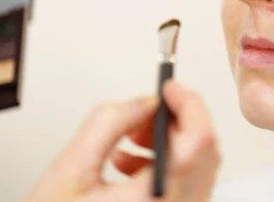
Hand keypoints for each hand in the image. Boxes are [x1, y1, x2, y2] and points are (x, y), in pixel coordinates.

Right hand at [25, 80, 220, 201]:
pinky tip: (128, 163)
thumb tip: (146, 102)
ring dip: (169, 142)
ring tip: (129, 138)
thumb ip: (109, 124)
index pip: (198, 142)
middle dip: (177, 121)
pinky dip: (166, 163)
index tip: (169, 88)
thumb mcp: (69, 172)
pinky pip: (187, 185)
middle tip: (146, 111)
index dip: (189, 105)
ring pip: (198, 167)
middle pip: (205, 153)